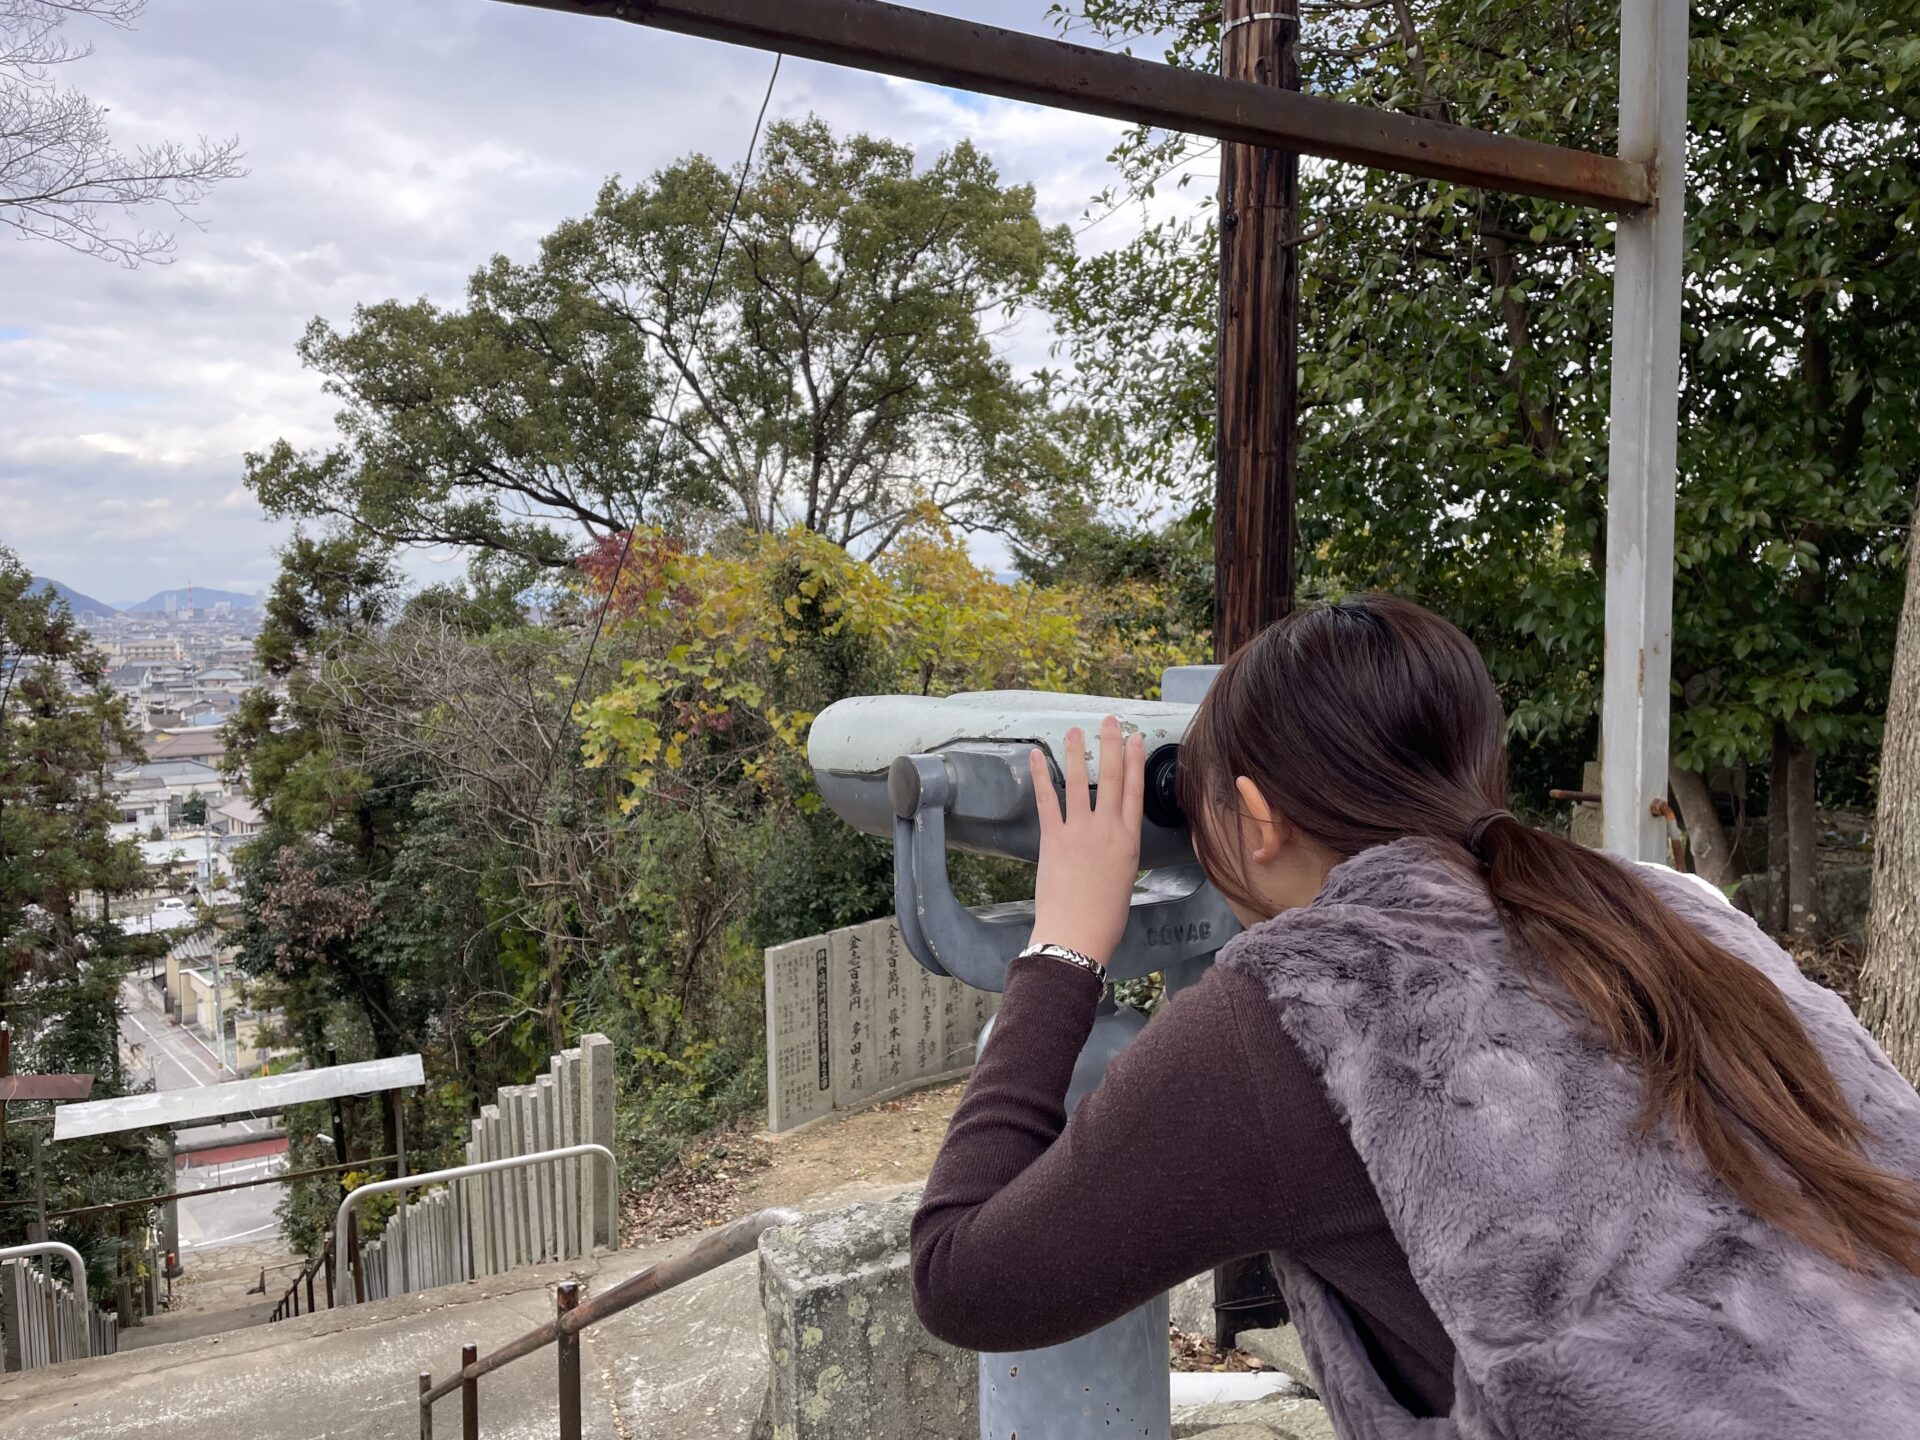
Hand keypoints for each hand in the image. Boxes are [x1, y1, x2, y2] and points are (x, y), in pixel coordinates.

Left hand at [1028, 716, 1144, 967]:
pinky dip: (1041, 775)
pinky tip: (1038, 755)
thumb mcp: (1124, 879)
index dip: (1135, 761)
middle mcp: (1108, 830)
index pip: (1135, 790)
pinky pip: (1047, 800)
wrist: (1078, 935)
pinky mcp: (1054, 839)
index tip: (1135, 739)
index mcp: (1129, 841)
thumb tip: (1111, 839)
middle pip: (1113, 777)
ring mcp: (1080, 832)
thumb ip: (1119, 852)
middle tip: (1110, 721)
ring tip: (1075, 730)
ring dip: (1078, 752)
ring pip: (1081, 782)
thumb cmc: (1104, 917)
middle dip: (1111, 745)